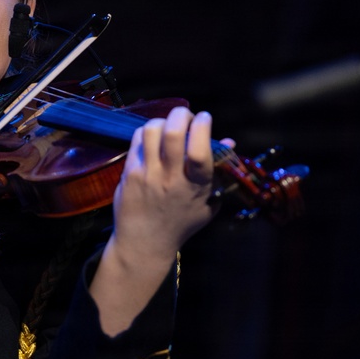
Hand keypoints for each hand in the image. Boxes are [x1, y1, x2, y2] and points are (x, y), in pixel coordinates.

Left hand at [90, 106, 222, 334]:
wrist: (144, 244)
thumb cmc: (180, 224)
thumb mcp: (207, 204)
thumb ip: (219, 174)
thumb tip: (230, 141)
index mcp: (196, 186)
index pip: (201, 151)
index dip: (203, 126)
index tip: (205, 117)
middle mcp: (172, 179)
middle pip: (174, 133)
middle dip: (181, 114)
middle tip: (185, 116)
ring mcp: (148, 175)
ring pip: (151, 131)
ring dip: (162, 121)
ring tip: (167, 126)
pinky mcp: (130, 173)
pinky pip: (137, 141)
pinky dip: (146, 132)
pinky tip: (152, 138)